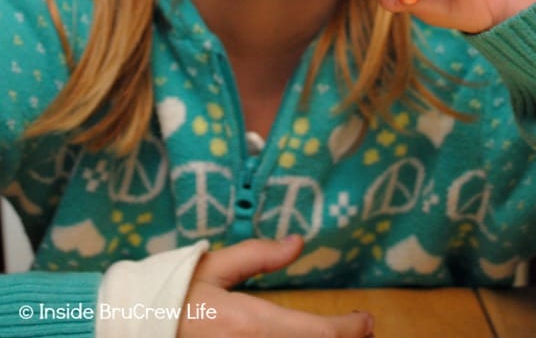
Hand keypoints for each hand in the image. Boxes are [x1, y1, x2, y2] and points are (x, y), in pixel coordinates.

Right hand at [177, 236, 373, 337]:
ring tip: (334, 336)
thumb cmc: (173, 296)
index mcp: (250, 324)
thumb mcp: (214, 267)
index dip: (350, 329)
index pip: (318, 334)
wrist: (135, 326)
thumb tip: (298, 242)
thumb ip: (258, 256)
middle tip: (360, 331)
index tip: (366, 319)